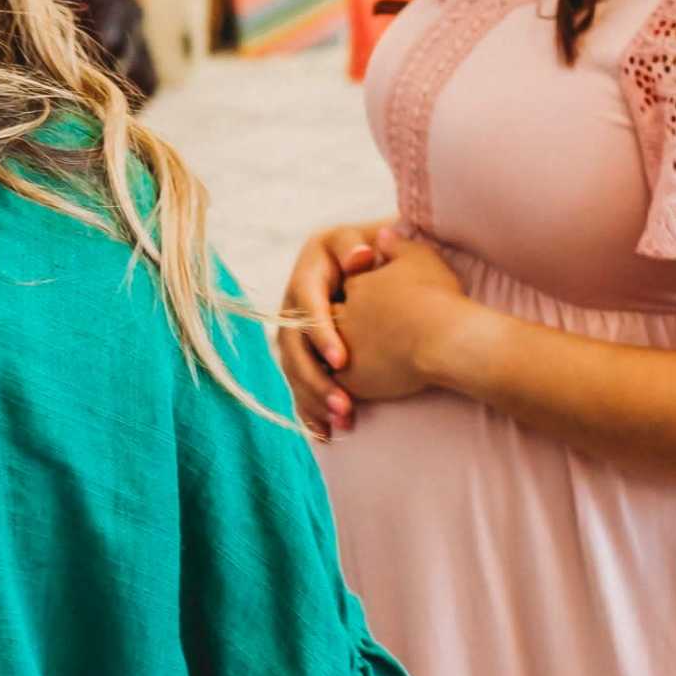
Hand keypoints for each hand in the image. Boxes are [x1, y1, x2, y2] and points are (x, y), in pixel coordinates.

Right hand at [277, 217, 401, 431]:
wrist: (379, 264)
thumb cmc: (381, 249)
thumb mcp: (364, 241)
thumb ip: (355, 245)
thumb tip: (360, 255)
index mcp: (307, 276)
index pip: (307, 307)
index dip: (321, 336)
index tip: (342, 362)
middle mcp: (294, 306)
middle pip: (295, 348)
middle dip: (317, 380)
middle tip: (344, 405)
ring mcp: (298, 333)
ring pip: (296, 372)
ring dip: (315, 400)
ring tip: (343, 422)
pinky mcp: (306, 355)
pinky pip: (301, 386)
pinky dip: (312, 410)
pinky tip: (327, 434)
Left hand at [333, 240, 469, 412]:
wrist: (448, 339)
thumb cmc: (438, 297)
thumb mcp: (419, 257)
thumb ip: (396, 245)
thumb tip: (382, 234)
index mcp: (356, 285)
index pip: (344, 291)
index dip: (352, 300)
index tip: (365, 310)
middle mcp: (343, 315)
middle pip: (329, 323)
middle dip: (334, 332)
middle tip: (346, 345)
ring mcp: (344, 348)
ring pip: (326, 358)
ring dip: (334, 366)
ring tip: (352, 380)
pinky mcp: (351, 379)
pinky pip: (335, 387)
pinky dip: (337, 393)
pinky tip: (348, 402)